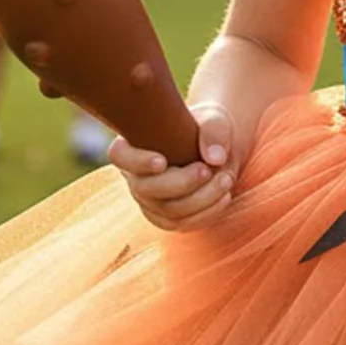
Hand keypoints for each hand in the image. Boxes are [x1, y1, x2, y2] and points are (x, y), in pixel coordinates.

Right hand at [108, 105, 238, 230]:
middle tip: (207, 170)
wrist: (218, 153)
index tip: (162, 161)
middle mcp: (136, 177)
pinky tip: (224, 196)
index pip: (120, 156)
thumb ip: (214, 131)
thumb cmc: (207, 129)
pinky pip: (183, 224)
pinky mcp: (168, 218)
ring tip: (225, 179)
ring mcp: (150, 201)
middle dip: (180, 183)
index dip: (136, 162)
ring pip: (167, 211)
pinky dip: (207, 213)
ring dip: (200, 199)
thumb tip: (214, 158)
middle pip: (146, 189)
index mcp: (135, 146)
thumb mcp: (215, 120)